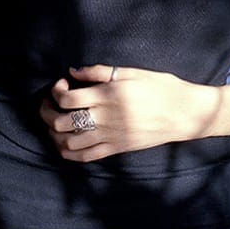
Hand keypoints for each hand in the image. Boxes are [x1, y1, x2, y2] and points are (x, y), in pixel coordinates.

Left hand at [39, 65, 215, 161]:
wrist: (183, 113)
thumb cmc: (159, 87)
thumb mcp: (131, 72)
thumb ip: (99, 72)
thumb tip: (73, 71)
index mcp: (108, 95)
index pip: (67, 98)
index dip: (55, 92)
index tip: (60, 85)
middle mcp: (105, 118)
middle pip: (61, 122)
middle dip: (46, 113)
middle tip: (47, 104)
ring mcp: (110, 136)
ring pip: (69, 143)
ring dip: (54, 133)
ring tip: (55, 122)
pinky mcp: (116, 149)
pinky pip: (86, 157)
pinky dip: (69, 152)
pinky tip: (66, 141)